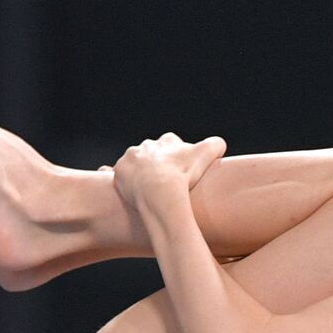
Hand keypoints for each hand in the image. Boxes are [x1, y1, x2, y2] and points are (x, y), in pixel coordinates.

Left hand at [111, 132, 227, 206]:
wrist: (160, 191)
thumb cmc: (184, 175)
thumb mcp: (207, 156)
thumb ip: (216, 145)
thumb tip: (220, 144)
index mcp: (166, 141)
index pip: (172, 144)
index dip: (177, 156)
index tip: (180, 169)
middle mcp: (146, 146)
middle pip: (151, 153)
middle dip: (156, 164)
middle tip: (164, 182)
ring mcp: (130, 159)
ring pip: (133, 163)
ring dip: (137, 172)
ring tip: (144, 188)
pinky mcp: (118, 172)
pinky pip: (112, 172)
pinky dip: (116, 177)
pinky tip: (122, 185)